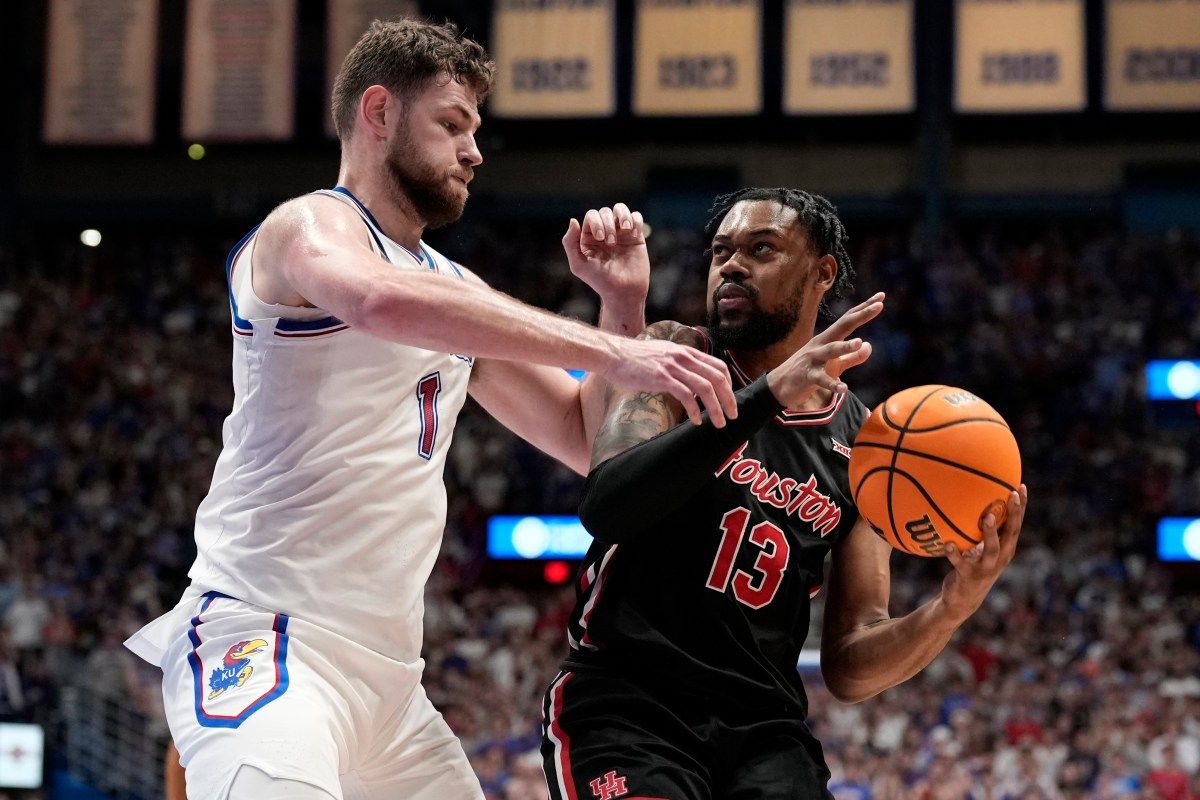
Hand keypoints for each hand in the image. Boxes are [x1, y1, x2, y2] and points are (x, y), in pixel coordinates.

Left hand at [562, 204, 648, 306]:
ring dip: (622, 215)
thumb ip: (570, 243)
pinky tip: (634, 233)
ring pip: (620, 209)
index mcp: (589, 237)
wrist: (623, 292)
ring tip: (626, 229)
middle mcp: (605, 232)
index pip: (591, 216)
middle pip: (605, 212)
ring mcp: (621, 233)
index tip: (601, 239)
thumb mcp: (579, 265)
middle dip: (608, 224)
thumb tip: (573, 220)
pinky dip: (635, 219)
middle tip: (611, 242)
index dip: (596, 222)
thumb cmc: (600, 281)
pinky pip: (636, 216)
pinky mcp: (636, 236)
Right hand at [601, 336, 737, 427]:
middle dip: (729, 398)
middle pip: (717, 377)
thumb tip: (690, 380)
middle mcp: (683, 357)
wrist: (612, 355)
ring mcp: (672, 367)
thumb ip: (679, 363)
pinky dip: (694, 409)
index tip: (730, 399)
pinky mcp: (661, 378)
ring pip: (705, 388)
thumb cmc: (635, 358)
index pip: (718, 366)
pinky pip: (685, 395)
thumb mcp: (663, 354)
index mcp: (686, 352)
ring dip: (716, 407)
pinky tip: (695, 420)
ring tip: (719, 423)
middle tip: (733, 415)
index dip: (729, 384)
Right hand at [766, 293, 883, 407]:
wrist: (778, 386)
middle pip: (843, 326)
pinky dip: (832, 383)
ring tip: (858, 342)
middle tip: (878, 305)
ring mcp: (813, 359)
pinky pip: (821, 380)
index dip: (864, 309)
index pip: (848, 320)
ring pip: (830, 350)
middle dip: (861, 315)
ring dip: (844, 346)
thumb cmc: (809, 372)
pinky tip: (843, 388)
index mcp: (828, 339)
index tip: (881, 297)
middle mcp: (821, 344)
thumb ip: (852, 357)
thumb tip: (868, 345)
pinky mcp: (807, 377)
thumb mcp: (834, 364)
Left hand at [940, 484, 1027, 619]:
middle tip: (1012, 495)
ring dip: (990, 533)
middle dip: (1013, 514)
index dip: (1021, 507)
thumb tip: (972, 503)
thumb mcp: (979, 548)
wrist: (962, 600)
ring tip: (987, 516)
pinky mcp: (968, 575)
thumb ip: (980, 531)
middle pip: (1011, 533)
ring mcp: (985, 567)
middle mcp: (1000, 558)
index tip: (1020, 486)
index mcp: (1005, 549)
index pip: (1016, 524)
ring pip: (991, 549)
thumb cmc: (972, 566)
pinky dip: (954, 553)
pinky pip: (960, 562)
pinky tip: (947, 543)